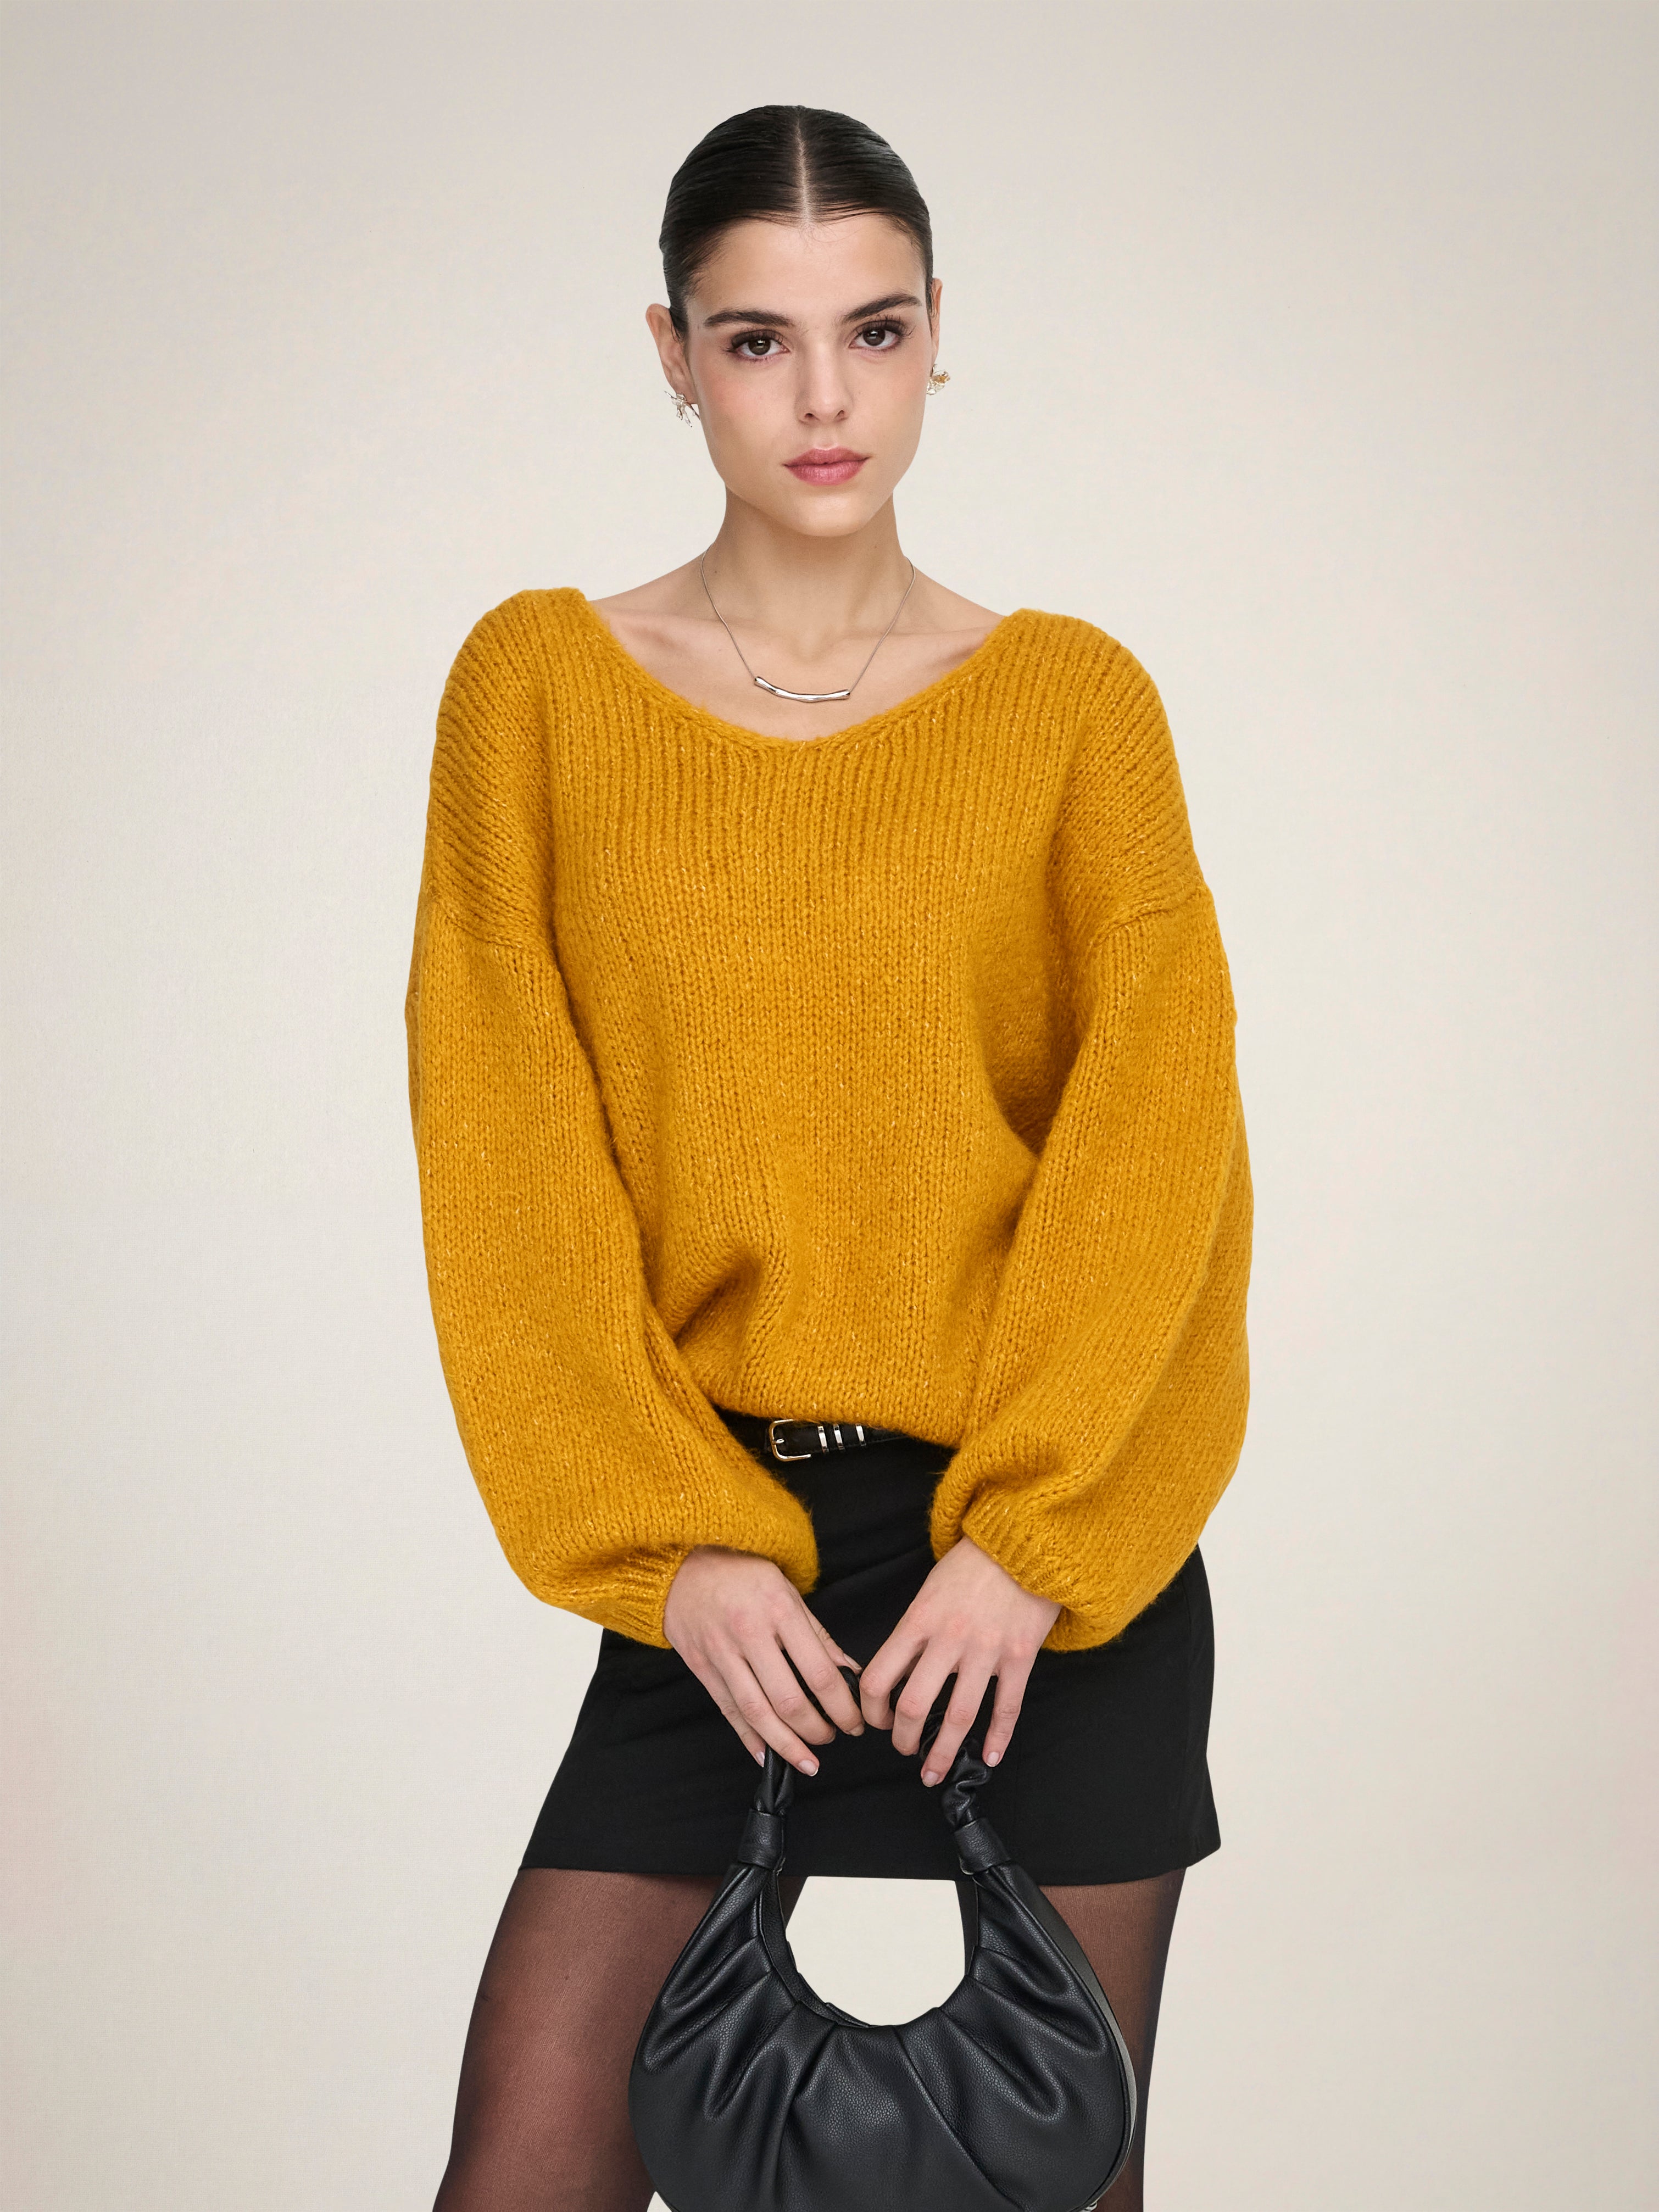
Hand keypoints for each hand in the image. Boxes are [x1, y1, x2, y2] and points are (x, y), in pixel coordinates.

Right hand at [663, 1544, 866, 1775]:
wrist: (682, 1567)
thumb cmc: (742, 1575)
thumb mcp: (787, 1591)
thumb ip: (818, 1635)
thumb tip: (850, 1672)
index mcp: (779, 1610)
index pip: (818, 1671)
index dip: (841, 1705)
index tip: (854, 1721)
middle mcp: (749, 1633)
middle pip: (788, 1699)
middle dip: (816, 1729)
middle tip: (834, 1737)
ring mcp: (721, 1653)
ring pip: (756, 1712)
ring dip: (786, 1744)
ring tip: (808, 1761)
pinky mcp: (701, 1667)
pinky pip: (728, 1710)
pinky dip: (749, 1738)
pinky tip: (767, 1756)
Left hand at [858, 1536, 1060, 1784]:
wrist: (1022, 1543)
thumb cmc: (970, 1567)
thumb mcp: (928, 1593)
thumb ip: (914, 1633)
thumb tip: (898, 1675)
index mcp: (918, 1621)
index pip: (879, 1677)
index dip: (870, 1710)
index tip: (875, 1722)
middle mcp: (949, 1639)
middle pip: (915, 1705)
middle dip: (904, 1739)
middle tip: (904, 1750)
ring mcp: (987, 1650)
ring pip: (959, 1715)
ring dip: (943, 1752)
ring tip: (933, 1773)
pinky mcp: (1020, 1656)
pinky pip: (1007, 1706)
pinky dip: (998, 1737)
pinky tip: (990, 1757)